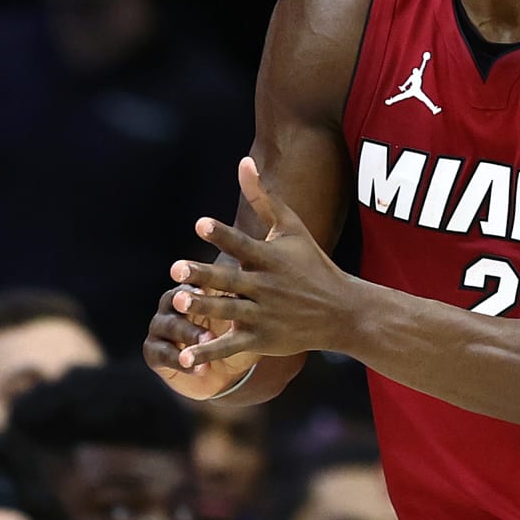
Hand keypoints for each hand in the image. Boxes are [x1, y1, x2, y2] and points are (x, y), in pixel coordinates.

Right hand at [143, 278, 262, 399]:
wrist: (221, 370)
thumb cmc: (237, 328)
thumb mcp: (246, 304)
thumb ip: (252, 278)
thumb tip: (273, 243)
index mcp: (191, 287)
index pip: (195, 276)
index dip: (203, 275)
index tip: (220, 275)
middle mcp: (171, 304)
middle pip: (177, 298)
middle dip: (189, 300)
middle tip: (201, 298)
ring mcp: (160, 327)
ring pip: (170, 325)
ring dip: (189, 332)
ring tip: (209, 339)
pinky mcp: (154, 352)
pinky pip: (164, 355)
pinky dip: (181, 361)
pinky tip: (200, 367)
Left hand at [166, 158, 363, 367]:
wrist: (342, 311)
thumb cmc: (313, 264)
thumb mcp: (292, 228)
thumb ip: (263, 197)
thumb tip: (243, 161)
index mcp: (271, 258)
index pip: (243, 244)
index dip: (222, 234)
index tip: (201, 223)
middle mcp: (266, 286)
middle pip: (230, 279)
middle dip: (204, 274)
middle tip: (177, 268)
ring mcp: (264, 315)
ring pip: (228, 311)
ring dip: (204, 308)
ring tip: (179, 302)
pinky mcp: (261, 340)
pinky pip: (231, 347)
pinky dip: (209, 352)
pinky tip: (185, 357)